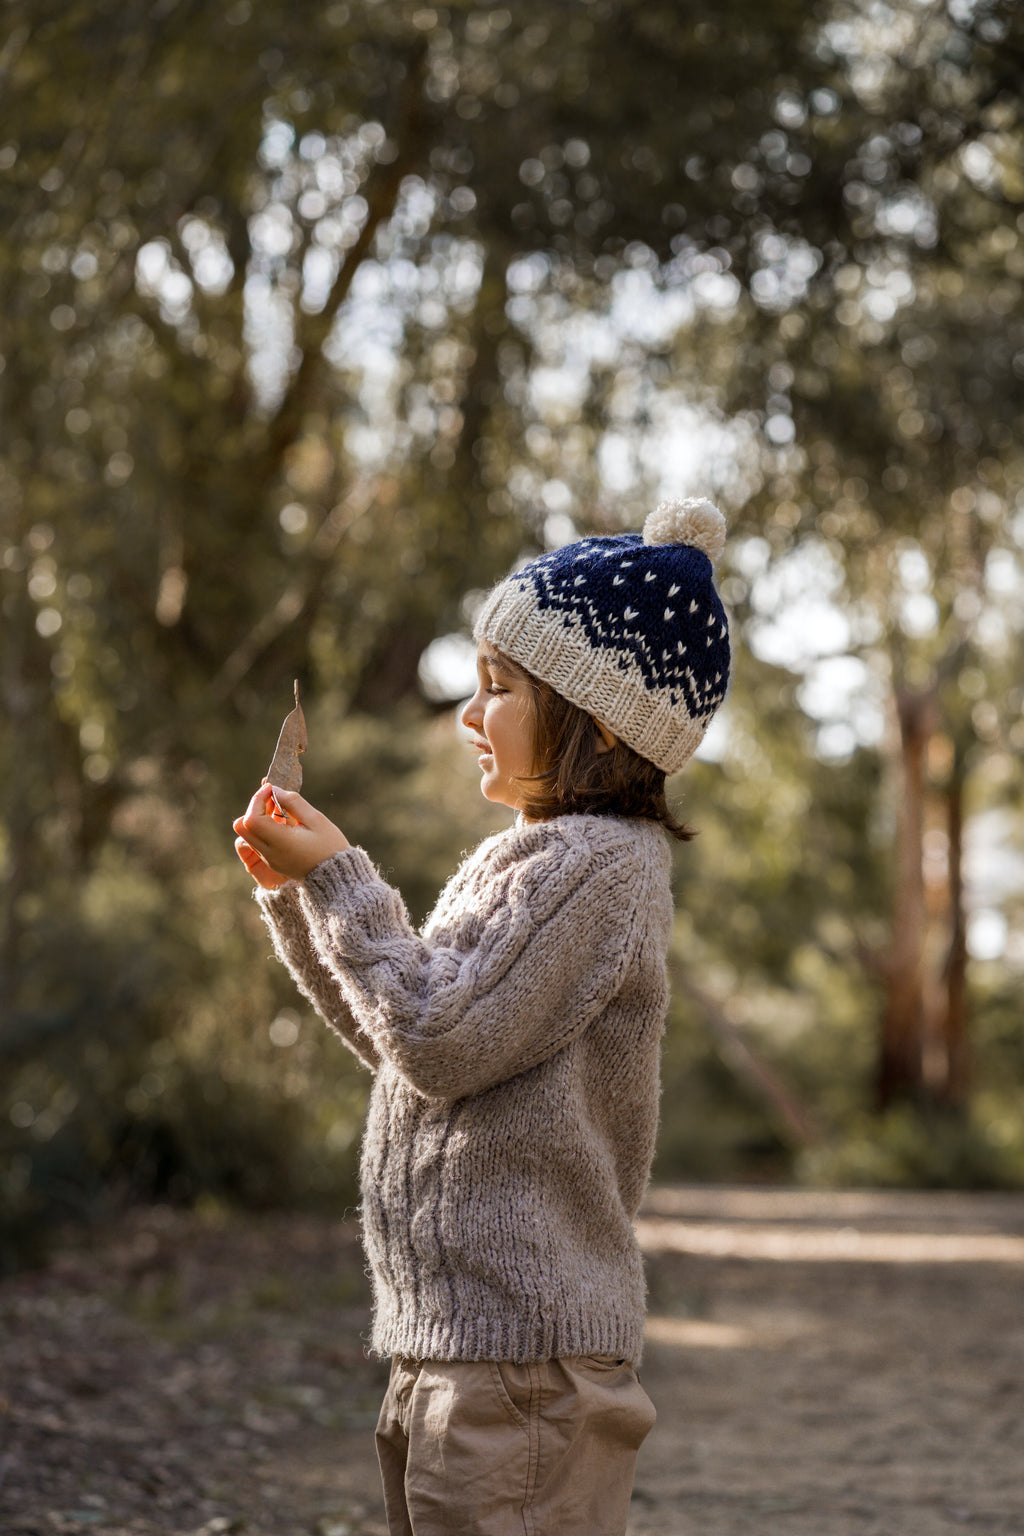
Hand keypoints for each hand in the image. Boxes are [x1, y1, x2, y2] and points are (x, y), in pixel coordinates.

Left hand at [233, 784, 350, 885]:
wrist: (335, 877)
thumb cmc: (330, 847)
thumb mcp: (316, 819)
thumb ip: (293, 802)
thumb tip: (274, 790)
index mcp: (281, 843)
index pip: (252, 819)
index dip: (257, 799)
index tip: (271, 788)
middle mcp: (269, 854)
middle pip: (242, 826)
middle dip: (254, 807)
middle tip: (272, 797)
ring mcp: (268, 859)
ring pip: (247, 834)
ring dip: (258, 816)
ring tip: (279, 806)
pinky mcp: (271, 861)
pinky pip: (257, 841)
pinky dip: (263, 827)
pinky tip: (282, 819)